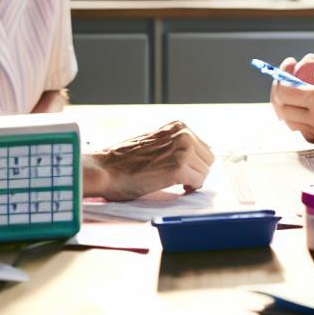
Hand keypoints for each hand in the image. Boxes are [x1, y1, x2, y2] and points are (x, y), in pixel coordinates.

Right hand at [85, 120, 214, 200]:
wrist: (105, 168)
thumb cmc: (124, 160)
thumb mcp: (155, 141)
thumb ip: (174, 145)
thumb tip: (194, 158)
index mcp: (178, 125)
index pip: (203, 147)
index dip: (195, 163)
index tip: (186, 171)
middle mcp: (183, 133)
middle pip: (208, 158)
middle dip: (197, 171)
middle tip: (183, 181)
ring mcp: (182, 149)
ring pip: (205, 171)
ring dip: (194, 180)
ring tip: (178, 184)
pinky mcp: (178, 168)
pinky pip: (198, 182)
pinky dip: (191, 189)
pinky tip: (178, 189)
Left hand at [270, 53, 313, 156]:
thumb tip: (312, 72)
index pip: (285, 92)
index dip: (279, 78)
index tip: (285, 68)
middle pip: (283, 110)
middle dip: (279, 94)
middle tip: (286, 81)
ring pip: (291, 124)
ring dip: (288, 108)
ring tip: (296, 94)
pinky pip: (305, 133)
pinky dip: (300, 121)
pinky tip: (309, 110)